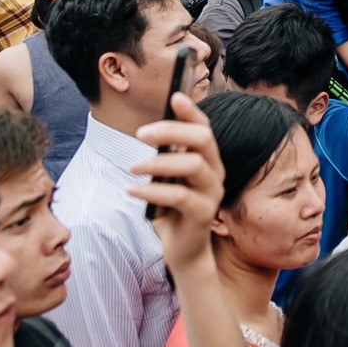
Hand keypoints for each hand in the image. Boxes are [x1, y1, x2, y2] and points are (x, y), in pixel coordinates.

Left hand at [126, 92, 225, 275]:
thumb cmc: (171, 210)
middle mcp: (216, 172)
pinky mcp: (204, 214)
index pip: (204, 127)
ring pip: (192, 165)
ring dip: (158, 163)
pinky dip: (152, 191)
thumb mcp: (166, 178)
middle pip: (203, 139)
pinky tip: (131, 190)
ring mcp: (213, 193)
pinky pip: (180, 196)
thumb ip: (165, 157)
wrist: (183, 250)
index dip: (192, 111)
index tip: (174, 96)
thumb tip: (147, 132)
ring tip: (131, 167)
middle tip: (141, 134)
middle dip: (171, 130)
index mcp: (208, 159)